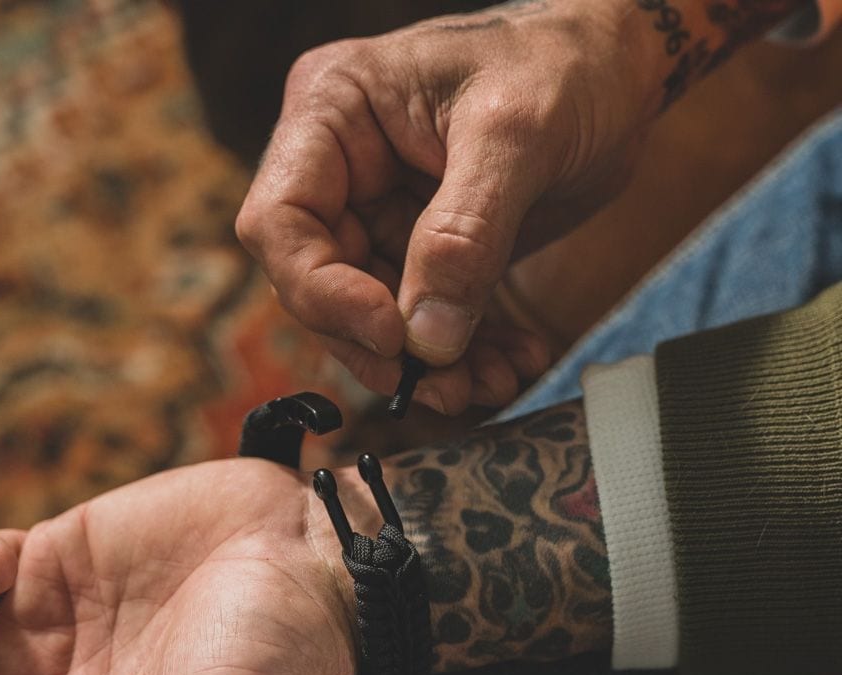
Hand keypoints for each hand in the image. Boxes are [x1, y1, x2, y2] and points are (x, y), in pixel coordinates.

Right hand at [236, 0, 651, 414]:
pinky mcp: (425, 251)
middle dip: (383, 347)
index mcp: (333, 115)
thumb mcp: (518, 133)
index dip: (324, 292)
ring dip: (430, 364)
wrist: (618, 68)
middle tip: (445, 385)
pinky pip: (425, 319)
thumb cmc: (565, 62)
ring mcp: (381, 214)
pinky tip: (510, 362)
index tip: (392, 333)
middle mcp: (343, 171)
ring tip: (490, 383)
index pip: (280, 223)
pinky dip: (465, 352)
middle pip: (323, 285)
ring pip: (375, 317)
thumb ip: (465, 235)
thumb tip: (428, 339)